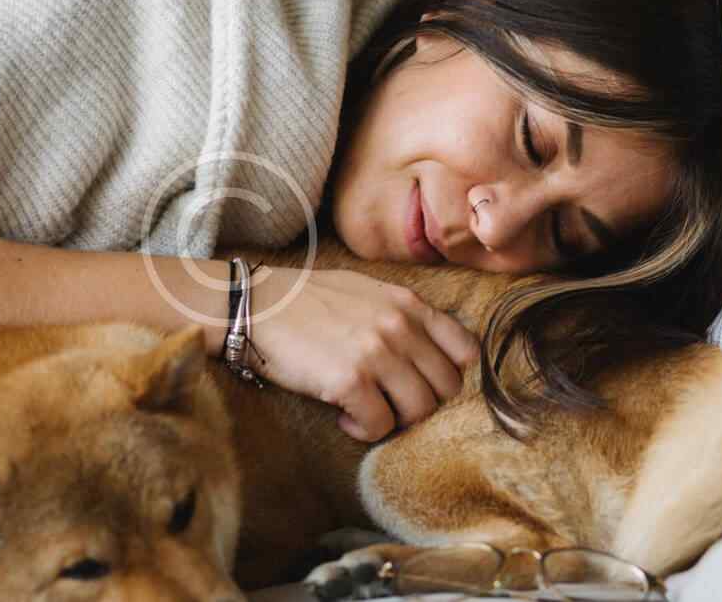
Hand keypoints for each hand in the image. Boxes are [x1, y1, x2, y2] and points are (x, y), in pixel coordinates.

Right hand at [245, 266, 480, 441]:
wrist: (255, 306)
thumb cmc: (304, 301)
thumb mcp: (364, 291)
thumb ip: (400, 314)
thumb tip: (426, 348)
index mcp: (408, 304)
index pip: (466, 350)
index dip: (450, 374)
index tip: (423, 382)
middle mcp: (400, 327)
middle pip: (446, 388)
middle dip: (421, 402)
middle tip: (390, 401)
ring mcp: (377, 354)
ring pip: (419, 411)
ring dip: (394, 419)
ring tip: (367, 410)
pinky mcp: (350, 382)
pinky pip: (380, 425)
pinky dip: (364, 431)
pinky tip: (344, 418)